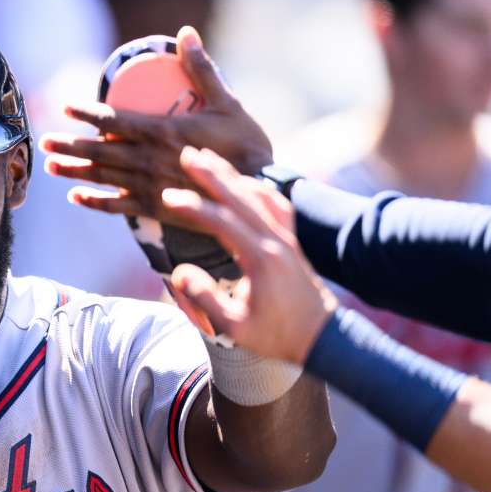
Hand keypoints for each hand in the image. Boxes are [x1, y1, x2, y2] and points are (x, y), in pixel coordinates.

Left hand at [39, 27, 272, 223]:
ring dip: (74, 172)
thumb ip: (202, 69)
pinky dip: (95, 203)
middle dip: (69, 146)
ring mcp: (149, 186)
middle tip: (44, 142)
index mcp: (161, 131)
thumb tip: (186, 33)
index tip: (65, 108)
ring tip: (51, 167)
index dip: (86, 113)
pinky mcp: (155, 208)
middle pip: (98, 151)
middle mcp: (147, 159)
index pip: (111, 120)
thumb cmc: (245, 145)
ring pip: (102, 178)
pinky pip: (118, 206)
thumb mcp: (226, 102)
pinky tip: (76, 198)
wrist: (256, 192)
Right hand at [162, 147, 336, 363]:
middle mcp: (276, 241)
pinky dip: (258, 187)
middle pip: (240, 197)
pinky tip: (245, 182)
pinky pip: (276, 203)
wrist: (323, 337)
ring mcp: (287, 238)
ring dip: (233, 175)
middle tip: (188, 154)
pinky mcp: (292, 240)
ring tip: (210, 158)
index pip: (221, 223)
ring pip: (258, 195)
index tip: (168, 197)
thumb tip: (179, 273)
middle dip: (212, 174)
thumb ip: (206, 298)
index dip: (193, 207)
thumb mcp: (235, 327)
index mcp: (260, 259)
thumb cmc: (278, 336)